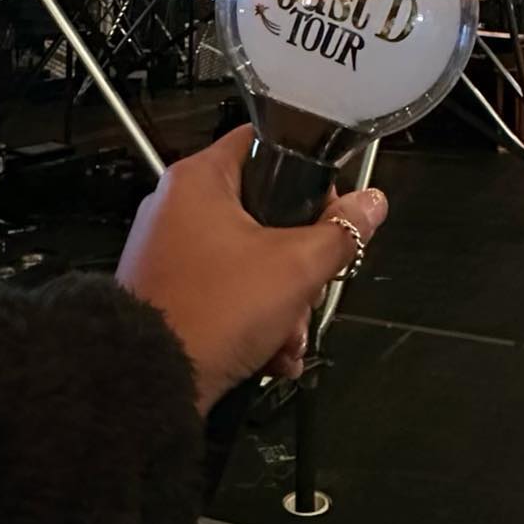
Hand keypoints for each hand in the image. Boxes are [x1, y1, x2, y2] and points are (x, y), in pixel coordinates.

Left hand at [116, 126, 388, 416]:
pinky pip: (227, 293)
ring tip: (287, 333)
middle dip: (299, 263)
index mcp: (200, 180)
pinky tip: (270, 352)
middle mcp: (178, 208)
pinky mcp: (172, 292)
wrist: (153, 380)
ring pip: (250, 261)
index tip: (330, 206)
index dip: (307, 172)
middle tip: (309, 286)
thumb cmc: (209, 313)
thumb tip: (369, 205)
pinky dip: (254, 321)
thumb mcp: (296, 267)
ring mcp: (172, 252)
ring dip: (282, 301)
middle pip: (265, 213)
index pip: (265, 143)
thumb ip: (341, 231)